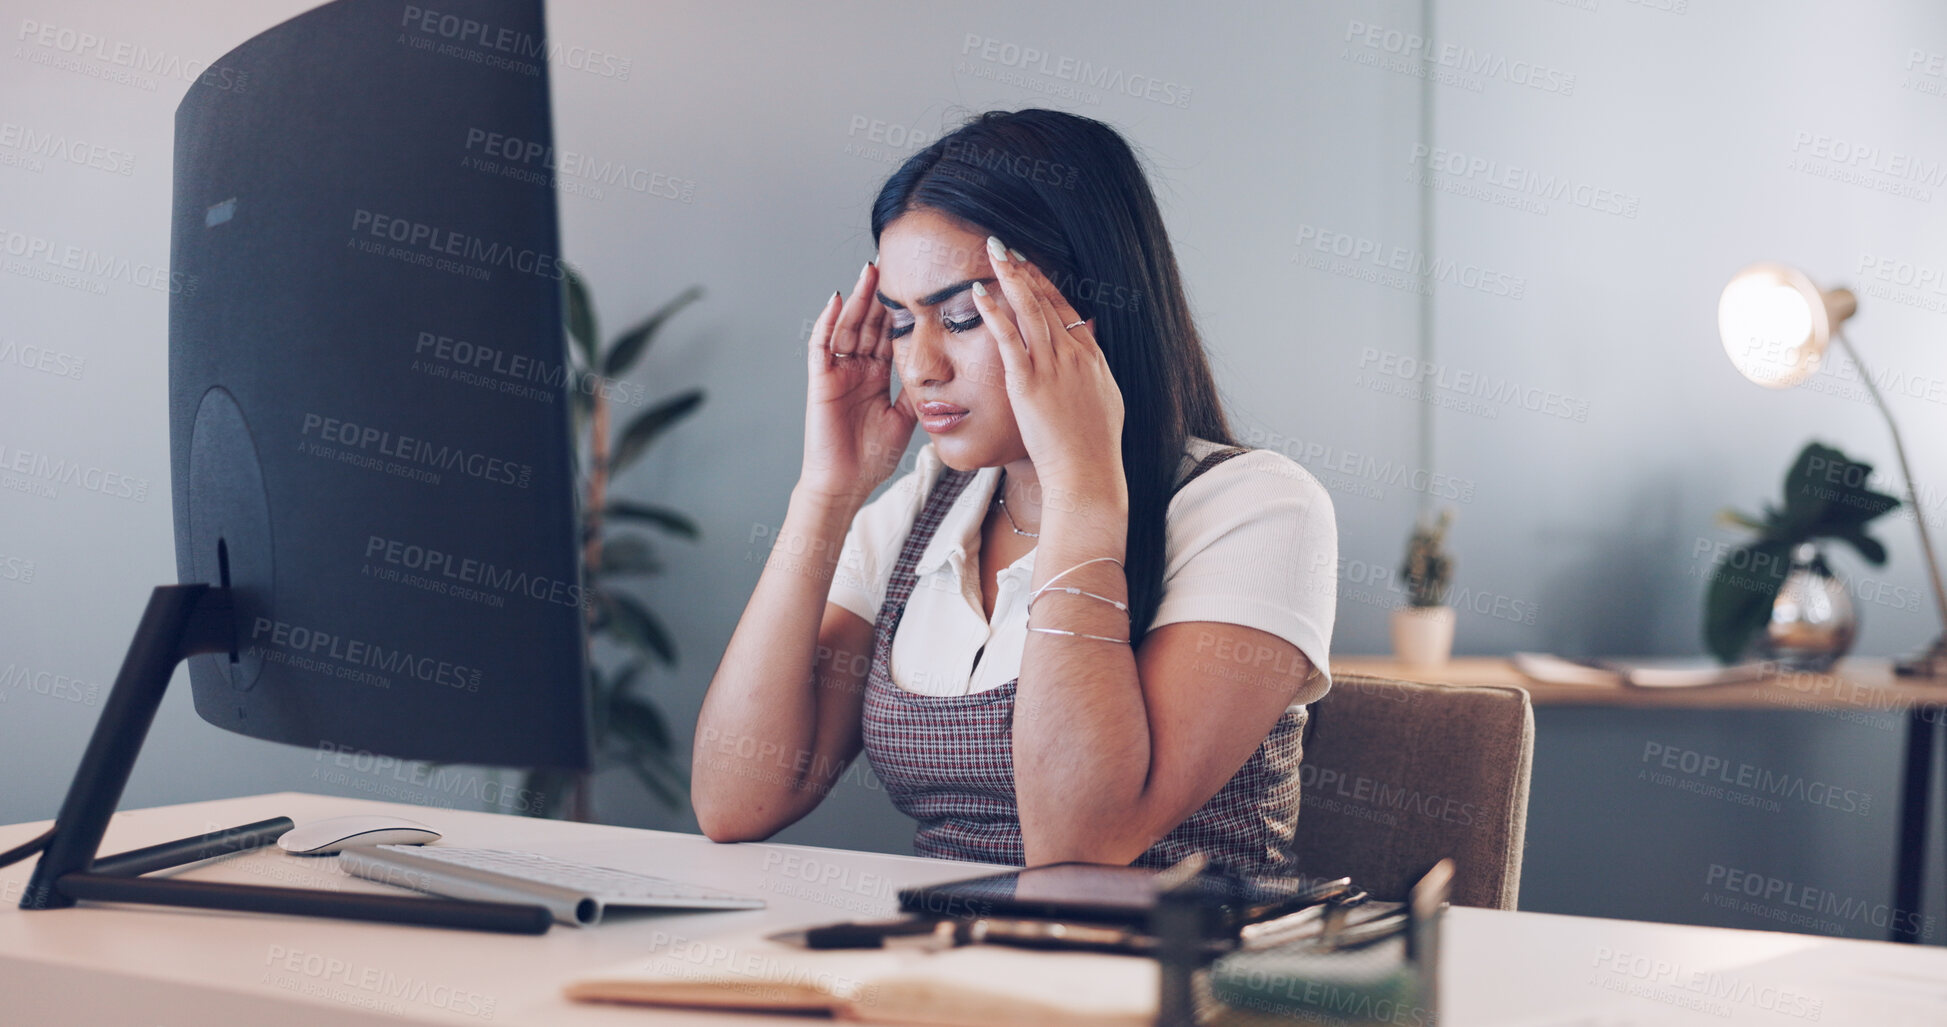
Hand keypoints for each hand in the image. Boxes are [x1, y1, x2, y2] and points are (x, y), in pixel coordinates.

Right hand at [798, 261, 916, 506]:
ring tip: (869, 272)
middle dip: (879, 296)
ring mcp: (837, 373)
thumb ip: (916, 390)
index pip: (889, 335)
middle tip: (892, 265)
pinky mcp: (820, 381)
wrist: (847, 484)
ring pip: (847, 327)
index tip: (917, 286)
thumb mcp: (905, 418)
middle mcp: (856, 370)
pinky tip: (837, 300)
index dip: (900, 311)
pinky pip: (821, 346)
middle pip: (868, 324)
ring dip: (856, 299)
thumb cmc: (872, 457)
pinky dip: (827, 322)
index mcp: (876, 376)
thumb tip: (941, 369)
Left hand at [972, 236, 1125, 490]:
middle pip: (1046, 301)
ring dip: (1010, 277)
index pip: (1065, 309)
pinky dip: (994, 312)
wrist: (1088, 473)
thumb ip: (1094, 371)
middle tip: (1004, 246)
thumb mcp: (1105, 400)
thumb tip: (1090, 347)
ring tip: (992, 252)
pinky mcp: (1029, 383)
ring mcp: (1052, 367)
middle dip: (1024, 270)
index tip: (1029, 266)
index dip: (1045, 284)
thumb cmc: (1094, 447)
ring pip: (1029, 309)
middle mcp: (1073, 355)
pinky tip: (979, 293)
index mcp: (1091, 358)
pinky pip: (1008, 339)